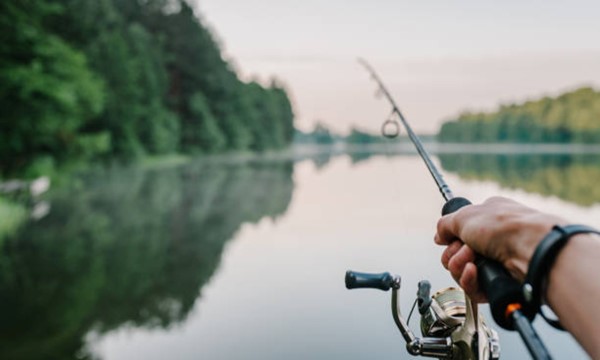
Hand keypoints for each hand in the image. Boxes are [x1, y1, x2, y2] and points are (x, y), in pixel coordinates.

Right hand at [434, 196, 565, 302]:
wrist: (531, 249)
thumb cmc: (504, 226)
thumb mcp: (464, 215)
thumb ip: (445, 225)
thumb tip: (439, 237)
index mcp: (488, 218)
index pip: (459, 233)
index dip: (451, 238)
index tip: (449, 239)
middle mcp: (492, 240)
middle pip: (456, 254)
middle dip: (454, 253)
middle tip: (465, 249)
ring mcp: (496, 262)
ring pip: (462, 272)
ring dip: (459, 266)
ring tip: (472, 260)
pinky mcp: (498, 283)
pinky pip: (472, 288)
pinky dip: (469, 280)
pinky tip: (474, 272)